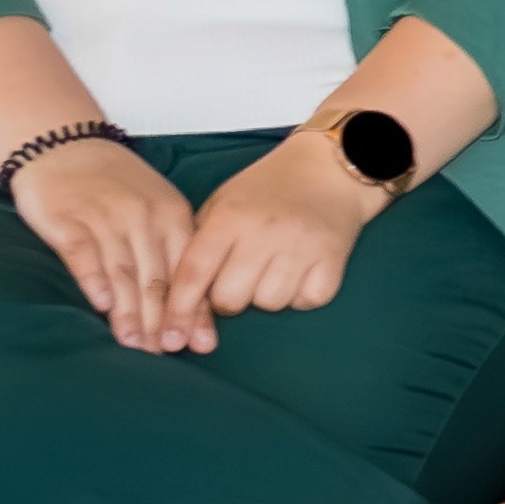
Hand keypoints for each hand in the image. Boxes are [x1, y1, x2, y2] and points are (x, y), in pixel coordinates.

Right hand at [13, 138, 199, 344]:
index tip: (199, 345)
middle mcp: (142, 216)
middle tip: (166, 353)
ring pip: (122, 270)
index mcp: (171, 215)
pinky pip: (82, 252)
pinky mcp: (67, 219)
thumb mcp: (156, 207)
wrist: (63, 146)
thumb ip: (171, 249)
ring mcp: (104, 216)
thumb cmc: (115, 185)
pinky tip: (101, 305)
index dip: (193, 310)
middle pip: (155, 276)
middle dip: (162, 319)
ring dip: (129, 311)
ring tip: (136, 344)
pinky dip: (93, 278)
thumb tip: (190, 307)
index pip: (187, 270)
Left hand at [149, 125, 384, 342]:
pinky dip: (301, 295)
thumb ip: (200, 244)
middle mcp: (264, 233)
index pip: (194, 272)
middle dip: (229, 299)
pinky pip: (307, 301)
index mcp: (230, 217)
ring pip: (270, 304)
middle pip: (231, 298)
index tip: (171, 336)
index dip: (179, 309)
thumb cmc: (267, 189)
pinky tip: (300, 272)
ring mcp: (301, 247)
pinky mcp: (333, 259)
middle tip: (239, 279)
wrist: (329, 168)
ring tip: (273, 269)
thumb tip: (179, 297)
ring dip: (267, 296)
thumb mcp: (223, 203)